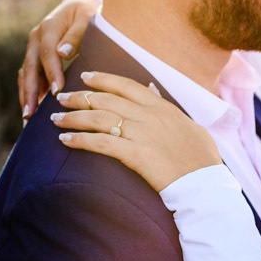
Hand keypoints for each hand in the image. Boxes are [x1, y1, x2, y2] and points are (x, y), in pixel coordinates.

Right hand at [19, 0, 99, 119]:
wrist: (79, 6)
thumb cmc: (87, 14)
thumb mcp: (87, 18)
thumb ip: (76, 35)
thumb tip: (63, 52)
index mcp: (48, 28)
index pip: (48, 53)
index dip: (51, 73)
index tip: (56, 92)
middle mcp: (36, 38)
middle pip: (29, 68)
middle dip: (29, 93)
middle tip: (30, 116)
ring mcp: (33, 48)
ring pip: (26, 75)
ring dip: (26, 97)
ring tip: (28, 120)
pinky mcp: (35, 57)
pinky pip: (29, 77)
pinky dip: (30, 93)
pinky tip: (33, 112)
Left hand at [53, 71, 222, 190]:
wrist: (205, 184)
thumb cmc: (202, 159)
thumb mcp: (188, 125)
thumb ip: (167, 106)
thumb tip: (152, 89)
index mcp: (162, 108)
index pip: (126, 86)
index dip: (103, 79)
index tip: (85, 76)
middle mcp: (149, 116)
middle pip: (106, 99)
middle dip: (80, 97)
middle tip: (61, 98)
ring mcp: (142, 135)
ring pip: (99, 118)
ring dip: (73, 117)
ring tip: (55, 118)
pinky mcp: (135, 155)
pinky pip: (101, 143)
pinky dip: (80, 140)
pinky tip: (65, 139)